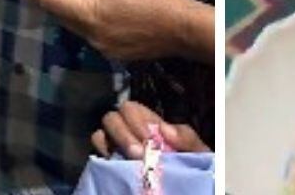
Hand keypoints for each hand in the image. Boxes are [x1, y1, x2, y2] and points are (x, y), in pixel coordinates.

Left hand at [0, 0, 208, 61]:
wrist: (183, 30)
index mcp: (89, 14)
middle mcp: (88, 35)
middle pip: (57, 12)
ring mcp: (99, 47)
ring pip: (72, 21)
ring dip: (64, 4)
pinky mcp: (111, 51)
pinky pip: (88, 29)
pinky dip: (83, 14)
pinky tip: (92, 3)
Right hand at [91, 99, 207, 158]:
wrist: (187, 188)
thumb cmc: (192, 169)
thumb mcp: (196, 151)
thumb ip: (186, 137)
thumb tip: (163, 128)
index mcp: (150, 126)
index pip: (131, 109)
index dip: (136, 119)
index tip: (149, 137)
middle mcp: (130, 134)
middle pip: (113, 118)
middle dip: (124, 132)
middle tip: (139, 152)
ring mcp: (117, 151)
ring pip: (100, 134)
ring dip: (114, 143)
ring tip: (131, 160)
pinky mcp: (110, 168)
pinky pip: (98, 157)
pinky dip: (105, 158)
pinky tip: (119, 167)